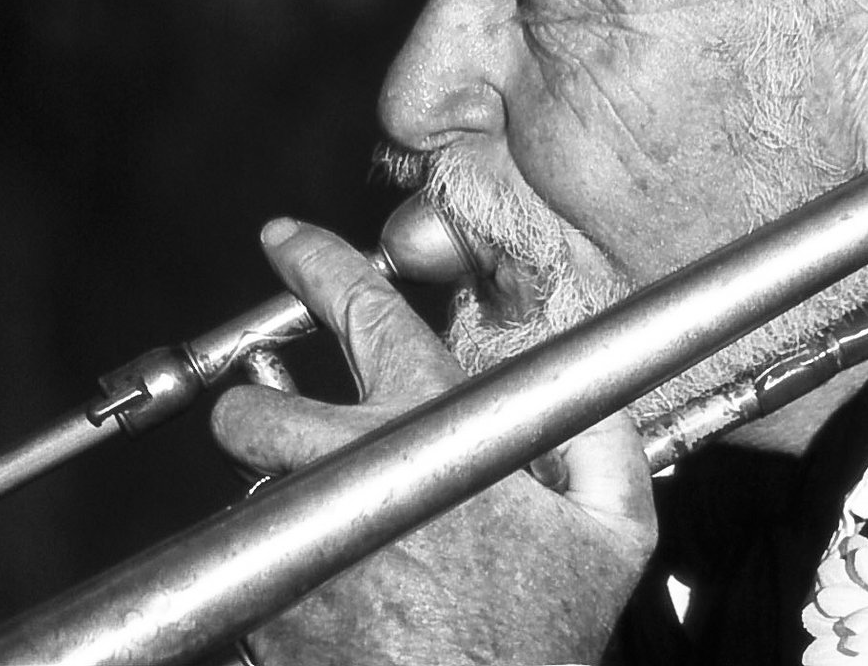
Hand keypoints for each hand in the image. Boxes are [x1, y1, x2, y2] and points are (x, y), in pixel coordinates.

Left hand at [211, 217, 656, 665]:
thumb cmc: (535, 644)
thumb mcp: (614, 532)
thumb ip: (604, 442)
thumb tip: (589, 389)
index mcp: (431, 433)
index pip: (362, 314)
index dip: (318, 264)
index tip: (288, 241)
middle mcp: (348, 476)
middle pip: (254, 407)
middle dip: (255, 405)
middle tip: (276, 413)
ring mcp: (298, 545)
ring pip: (253, 490)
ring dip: (281, 496)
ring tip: (336, 529)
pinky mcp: (266, 609)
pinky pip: (254, 568)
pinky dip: (284, 570)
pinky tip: (345, 593)